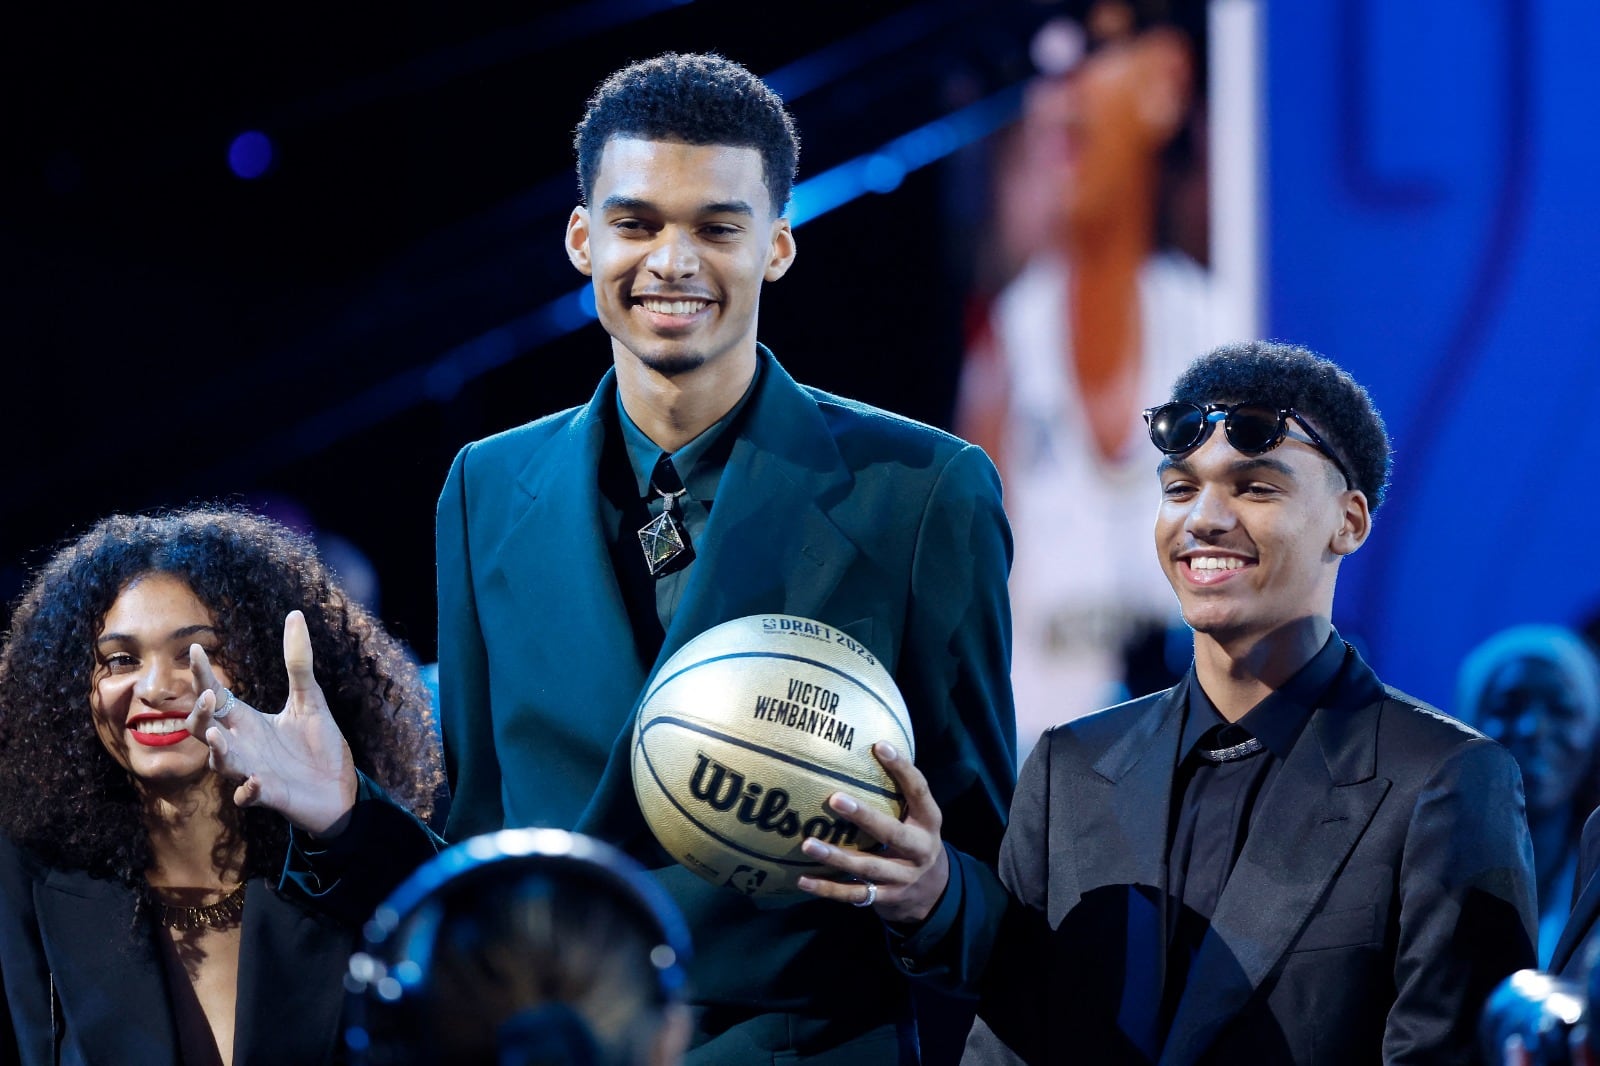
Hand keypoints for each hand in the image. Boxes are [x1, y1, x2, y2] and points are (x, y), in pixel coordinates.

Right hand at [184, 610, 358, 836]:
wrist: (339, 787)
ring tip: (217, 736)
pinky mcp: (269, 796)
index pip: (215, 695)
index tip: (196, 649)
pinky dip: (248, 791)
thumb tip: (295, 615)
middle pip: (203, 729)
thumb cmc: (318, 745)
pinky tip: (256, 782)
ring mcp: (252, 771)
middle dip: (199, 714)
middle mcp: (242, 746)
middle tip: (208, 695)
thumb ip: (299, 662)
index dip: (203, 674)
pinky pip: (248, 797)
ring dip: (216, 751)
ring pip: (219, 763)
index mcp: (247, 721)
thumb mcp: (310, 699)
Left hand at [795, 742, 949, 924]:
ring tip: (807, 844)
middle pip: (892, 834)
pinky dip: (827, 889)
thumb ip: (898, 790)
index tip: (879, 745)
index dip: (902, 768)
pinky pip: (853, 894)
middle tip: (835, 799)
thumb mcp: (917, 815)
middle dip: (865, 817)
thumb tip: (867, 742)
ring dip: (836, 857)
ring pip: (868, 867)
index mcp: (929, 822)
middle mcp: (919, 850)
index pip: (919, 791)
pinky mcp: (885, 898)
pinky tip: (803, 880)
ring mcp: (902, 877)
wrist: (932, 892)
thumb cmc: (913, 837)